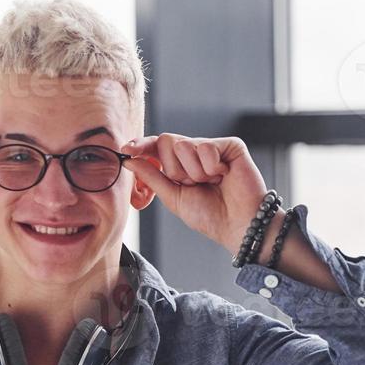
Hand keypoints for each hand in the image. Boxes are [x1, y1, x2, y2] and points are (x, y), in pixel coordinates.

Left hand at [121, 133, 269, 249]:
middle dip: (174, 169)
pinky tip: (224, 175)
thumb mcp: (172, 197)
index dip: (141, 145)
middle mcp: (194, 153)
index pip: (156, 147)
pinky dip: (211, 167)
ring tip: (211, 182)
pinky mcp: (230, 145)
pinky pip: (206, 146)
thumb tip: (128, 160)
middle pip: (166, 141)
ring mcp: (212, 147)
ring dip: (193, 171)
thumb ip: (152, 176)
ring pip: (184, 144)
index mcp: (179, 165)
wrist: (237, 224)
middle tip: (192, 185)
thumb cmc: (208, 215)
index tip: (126, 149)